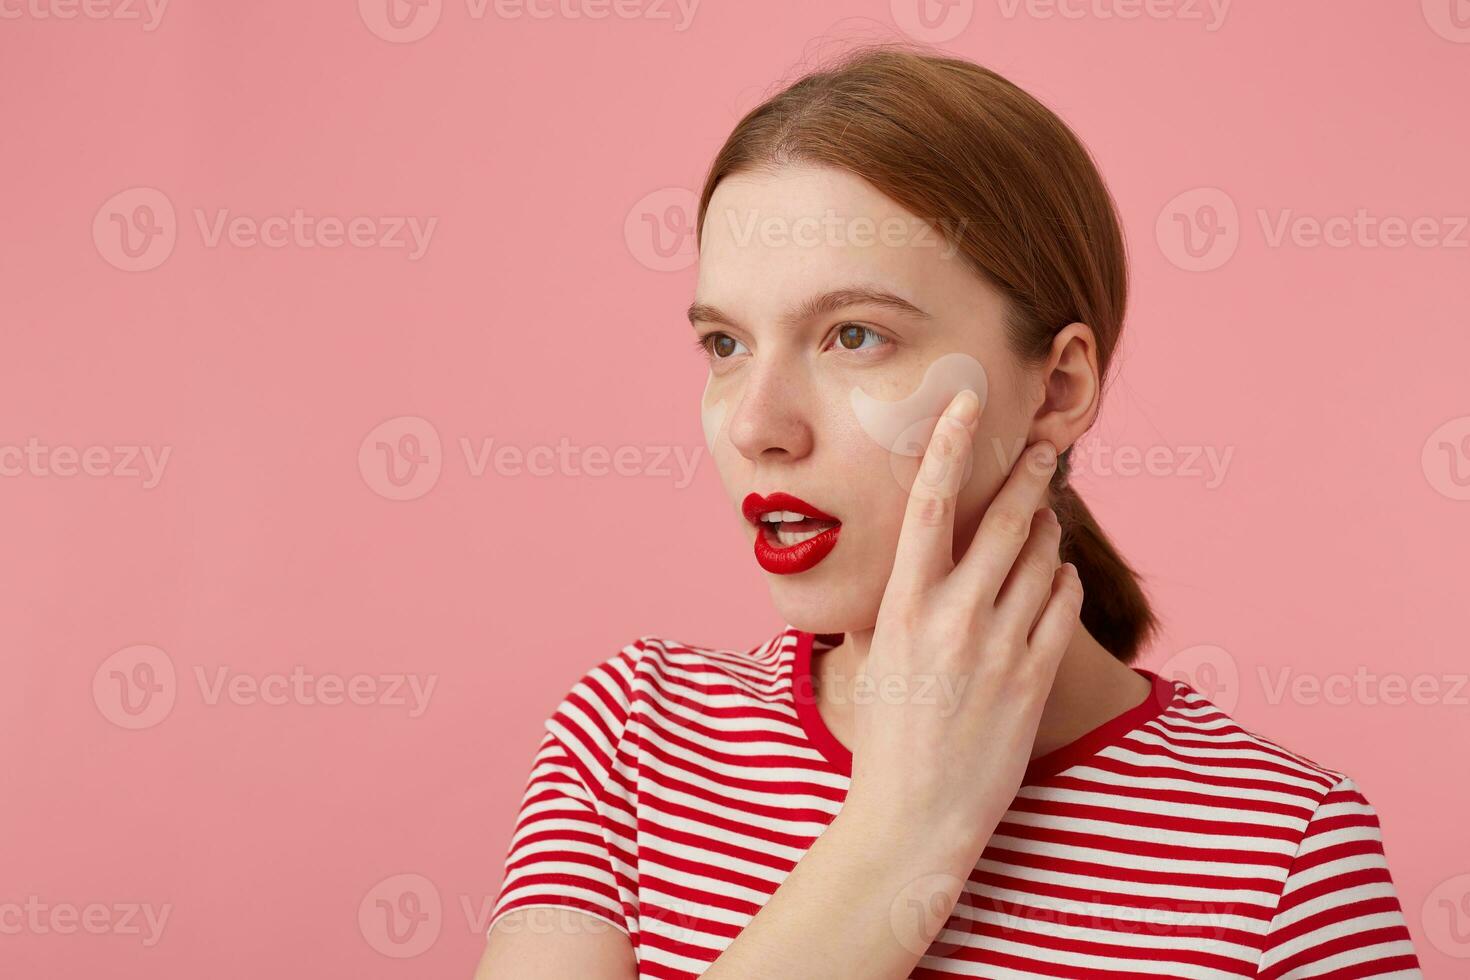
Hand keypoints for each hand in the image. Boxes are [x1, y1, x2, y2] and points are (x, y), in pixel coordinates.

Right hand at [843, 389, 1080, 862]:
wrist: (912, 819)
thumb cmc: (886, 738)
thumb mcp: (878, 658)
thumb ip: (900, 604)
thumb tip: (918, 563)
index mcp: (901, 606)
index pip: (927, 504)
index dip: (949, 446)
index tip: (967, 402)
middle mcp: (952, 618)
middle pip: (1003, 521)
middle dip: (1029, 475)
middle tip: (1046, 445)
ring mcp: (998, 648)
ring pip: (1041, 559)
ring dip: (1047, 528)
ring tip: (1046, 513)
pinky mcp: (1034, 678)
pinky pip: (1062, 606)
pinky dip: (1064, 580)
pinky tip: (1059, 574)